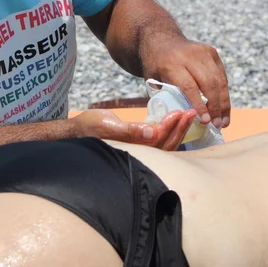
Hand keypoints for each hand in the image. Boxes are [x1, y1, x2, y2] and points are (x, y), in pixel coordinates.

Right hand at [71, 108, 196, 150]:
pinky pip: (159, 143)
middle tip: (190, 112)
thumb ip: (129, 130)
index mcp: (133, 151)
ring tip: (187, 115)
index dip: (170, 127)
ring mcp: (140, 153)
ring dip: (177, 130)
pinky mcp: (139, 148)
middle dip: (179, 128)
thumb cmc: (89, 128)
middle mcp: (139, 155)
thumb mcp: (107, 125)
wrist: (76, 133)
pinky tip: (175, 123)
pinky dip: (170, 133)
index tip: (179, 112)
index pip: (158, 140)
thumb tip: (152, 133)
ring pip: (165, 145)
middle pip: (166, 145)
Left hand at [143, 37, 229, 128]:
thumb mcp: (152, 80)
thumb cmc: (155, 65)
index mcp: (171, 63)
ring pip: (219, 80)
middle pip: (208, 83)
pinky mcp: (211, 51)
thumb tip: (181, 120)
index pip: (189, 87)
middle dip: (215, 107)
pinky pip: (221, 75)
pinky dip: (223, 92)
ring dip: (223, 103)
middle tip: (217, 125)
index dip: (199, 105)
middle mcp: (189, 55)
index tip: (206, 121)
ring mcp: (202, 51)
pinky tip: (223, 108)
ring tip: (223, 121)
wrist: (160, 40)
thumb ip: (164, 97)